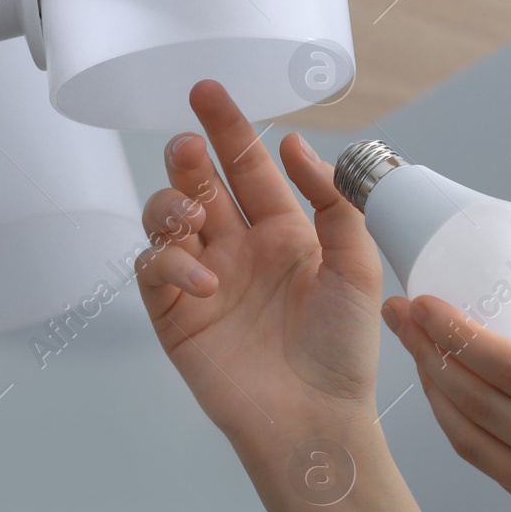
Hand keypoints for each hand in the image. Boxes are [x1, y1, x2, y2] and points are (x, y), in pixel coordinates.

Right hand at [135, 81, 383, 463]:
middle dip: (187, 157)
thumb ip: (333, 200)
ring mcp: (202, 280)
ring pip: (165, 218)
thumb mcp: (357, 265)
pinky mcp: (175, 315)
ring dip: (171, 205)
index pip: (246, 166)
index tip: (207, 92)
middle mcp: (237, 249)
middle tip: (188, 147)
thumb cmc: (342, 350)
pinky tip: (205, 281)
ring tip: (195, 218)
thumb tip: (294, 144)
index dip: (226, 127)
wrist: (314, 420)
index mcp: (281, 232)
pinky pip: (154, 270)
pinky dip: (171, 265)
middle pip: (197, 183)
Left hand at [382, 230, 510, 511]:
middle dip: (430, 352)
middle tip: (401, 312)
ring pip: (470, 436)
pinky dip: (457, 422)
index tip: (425, 302)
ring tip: (414, 345)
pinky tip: (443, 388)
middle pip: (480, 401)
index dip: (459, 335)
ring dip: (434, 388)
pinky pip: (484, 461)